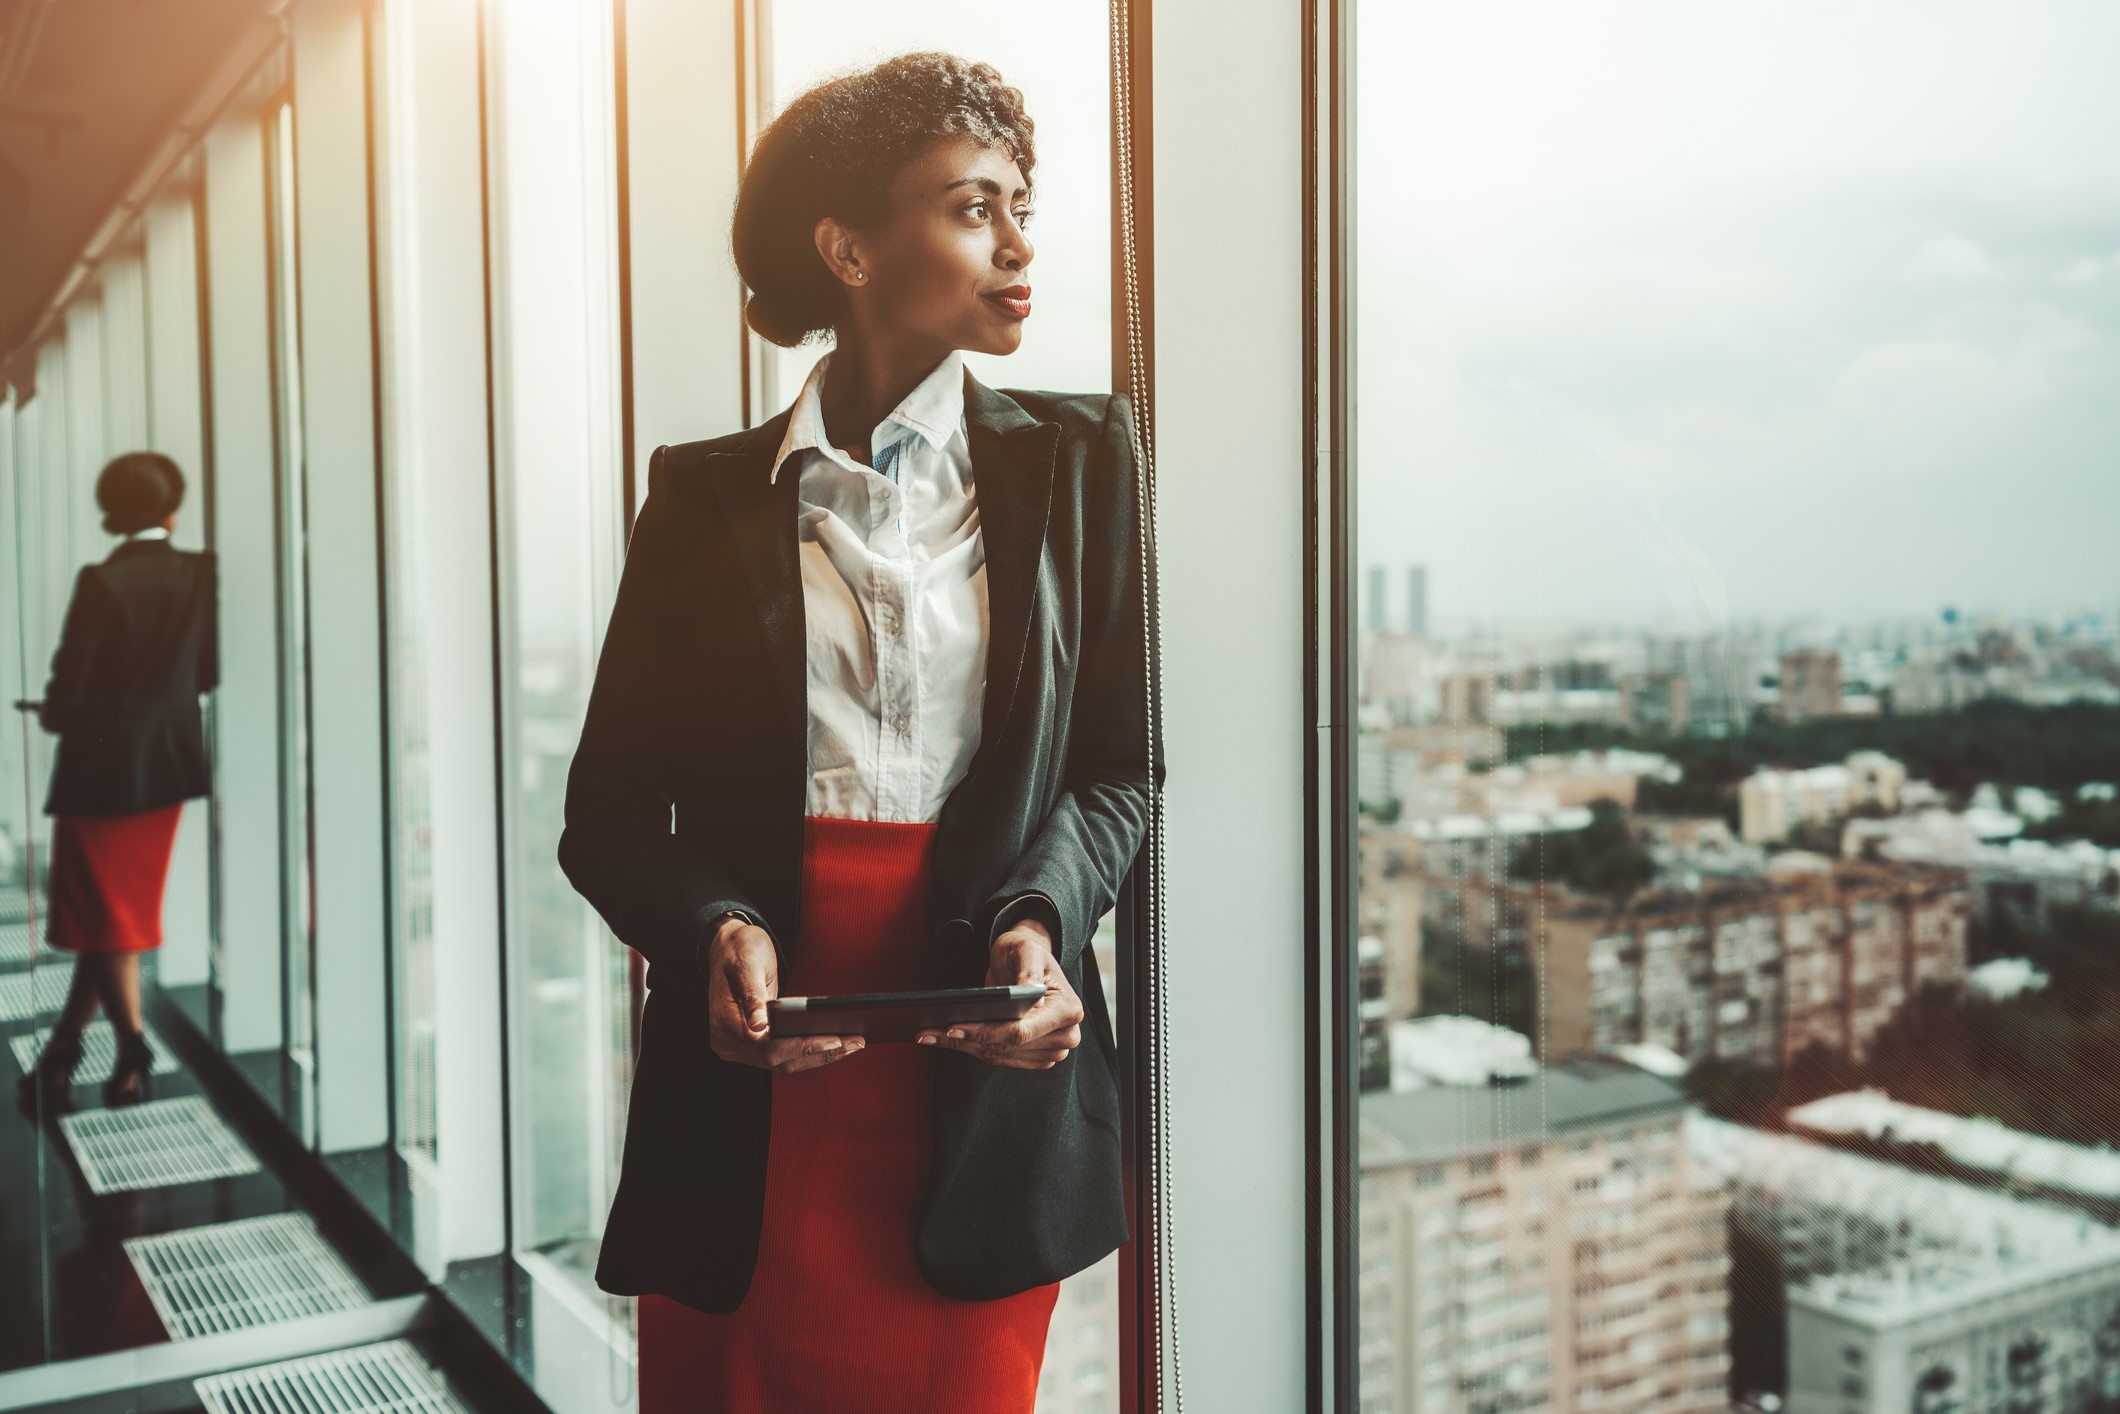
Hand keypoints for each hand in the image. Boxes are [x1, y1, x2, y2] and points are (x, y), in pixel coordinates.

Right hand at [705, 915, 865, 1072]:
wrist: (726, 946)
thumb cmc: (738, 949)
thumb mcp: (747, 963)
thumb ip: (753, 994)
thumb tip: (761, 1025)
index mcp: (724, 1023)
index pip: (767, 1048)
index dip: (802, 1046)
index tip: (834, 1040)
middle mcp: (728, 1042)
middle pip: (779, 1060)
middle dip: (820, 1053)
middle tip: (855, 1042)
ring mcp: (738, 1047)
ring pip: (783, 1063)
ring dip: (819, 1056)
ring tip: (852, 1044)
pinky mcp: (751, 1046)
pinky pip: (783, 1056)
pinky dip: (808, 1052)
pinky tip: (833, 1043)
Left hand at [914, 919, 1083, 1068]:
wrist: (1026, 962)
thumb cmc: (1026, 952)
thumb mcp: (1027, 951)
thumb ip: (1029, 972)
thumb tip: (1029, 994)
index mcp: (1068, 1011)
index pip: (1021, 1031)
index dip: (986, 1032)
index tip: (953, 1027)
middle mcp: (1065, 1036)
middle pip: (1006, 1047)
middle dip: (965, 1039)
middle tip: (926, 1032)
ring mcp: (1050, 1051)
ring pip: (998, 1055)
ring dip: (961, 1047)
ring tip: (927, 1036)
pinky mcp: (1032, 1057)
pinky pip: (997, 1056)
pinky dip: (969, 1047)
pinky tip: (943, 1039)